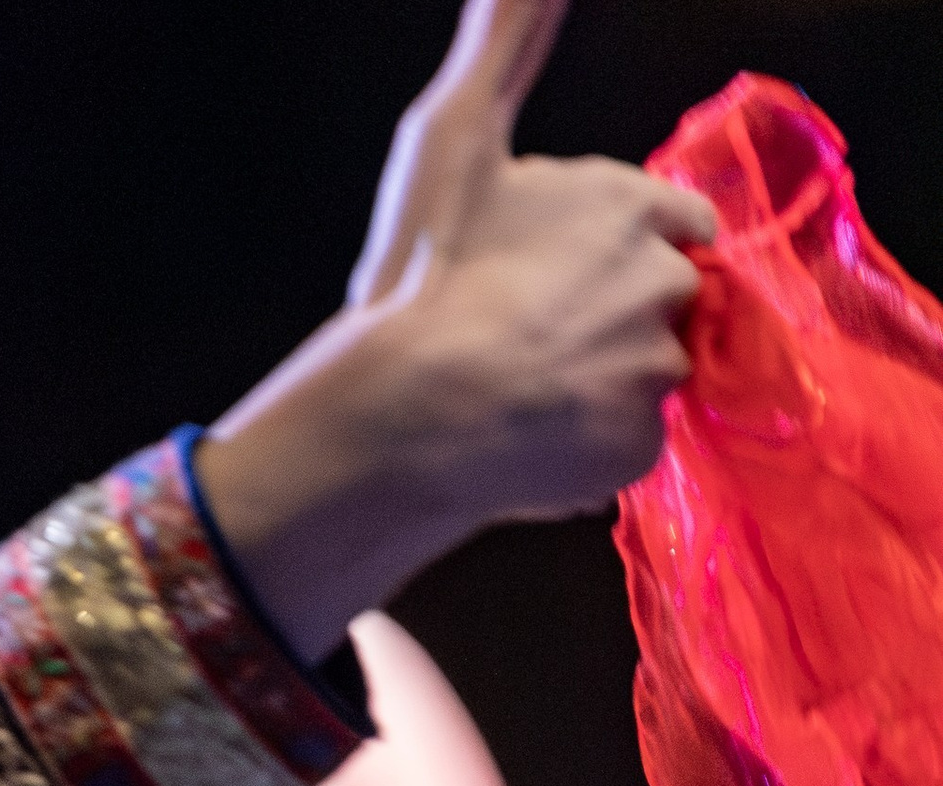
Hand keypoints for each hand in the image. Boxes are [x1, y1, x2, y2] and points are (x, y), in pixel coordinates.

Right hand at [197, 0, 714, 658]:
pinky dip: (585, 453)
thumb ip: (504, 40)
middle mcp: (661, 280)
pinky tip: (526, 446)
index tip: (556, 285)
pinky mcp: (636, 446)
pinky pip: (625, 450)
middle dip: (614, 322)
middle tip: (529, 346)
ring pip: (644, 378)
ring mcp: (653, 369)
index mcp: (629, 204)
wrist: (402, 416)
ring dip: (598, 390)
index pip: (675, 225)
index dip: (615, 257)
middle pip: (665, 302)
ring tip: (520, 402)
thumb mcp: (454, 138)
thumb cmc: (420, 279)